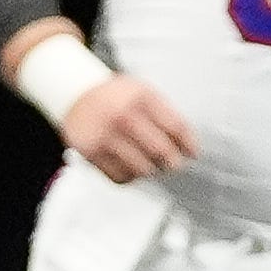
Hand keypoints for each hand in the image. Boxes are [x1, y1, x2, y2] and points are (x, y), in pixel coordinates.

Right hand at [61, 72, 199, 182]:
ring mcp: (105, 136)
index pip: (175, 126)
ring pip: (142, 169)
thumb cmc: (117, 97)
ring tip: (152, 164)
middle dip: (173, 162)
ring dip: (152, 170)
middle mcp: (122, 116)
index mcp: (141, 97)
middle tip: (174, 164)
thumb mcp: (144, 93)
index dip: (189, 144)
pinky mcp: (91, 153)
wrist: (77, 95)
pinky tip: (132, 165)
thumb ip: (166, 115)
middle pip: (160, 151)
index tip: (193, 153)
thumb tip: (188, 146)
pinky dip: (131, 176)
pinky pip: (121, 177)